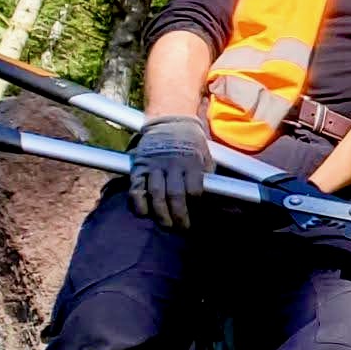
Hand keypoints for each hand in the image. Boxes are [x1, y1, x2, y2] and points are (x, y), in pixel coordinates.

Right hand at [128, 114, 212, 229]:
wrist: (170, 121)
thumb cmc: (192, 143)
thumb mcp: (205, 155)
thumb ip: (206, 175)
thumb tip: (214, 199)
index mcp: (192, 162)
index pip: (194, 190)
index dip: (196, 207)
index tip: (198, 218)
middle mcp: (172, 164)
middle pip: (175, 196)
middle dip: (179, 216)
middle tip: (182, 228)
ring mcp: (153, 166)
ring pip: (156, 194)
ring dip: (161, 214)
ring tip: (167, 224)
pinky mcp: (139, 167)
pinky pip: (136, 188)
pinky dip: (139, 203)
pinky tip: (144, 213)